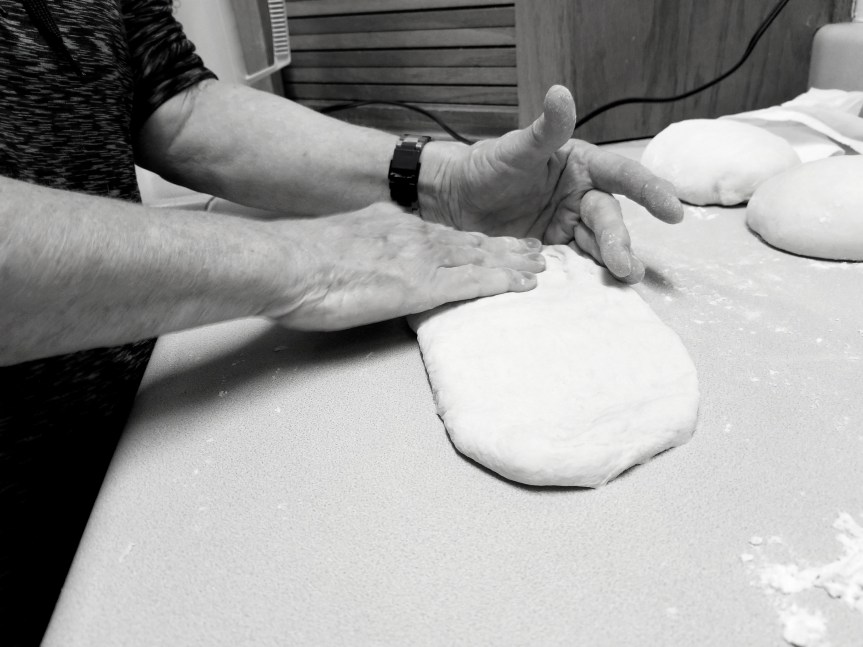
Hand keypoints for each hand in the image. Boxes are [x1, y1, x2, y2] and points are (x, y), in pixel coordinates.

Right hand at [264, 203, 544, 329]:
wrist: (287, 263)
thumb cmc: (300, 260)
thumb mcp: (338, 242)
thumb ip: (362, 246)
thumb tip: (369, 258)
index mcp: (392, 226)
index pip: (443, 233)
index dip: (473, 239)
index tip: (493, 242)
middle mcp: (412, 236)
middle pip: (469, 241)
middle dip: (504, 246)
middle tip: (533, 250)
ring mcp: (419, 259)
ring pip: (479, 257)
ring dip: (512, 262)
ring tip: (539, 266)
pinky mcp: (420, 285)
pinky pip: (471, 282)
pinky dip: (500, 281)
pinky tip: (521, 286)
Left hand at [420, 85, 682, 282]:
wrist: (455, 201)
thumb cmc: (487, 166)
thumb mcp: (516, 148)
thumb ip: (544, 129)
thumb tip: (560, 93)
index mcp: (580, 165)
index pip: (621, 175)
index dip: (648, 190)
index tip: (673, 209)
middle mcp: (580, 195)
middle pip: (607, 218)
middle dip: (619, 240)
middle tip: (627, 266)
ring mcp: (568, 224)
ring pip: (596, 242)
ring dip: (612, 259)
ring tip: (625, 277)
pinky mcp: (553, 249)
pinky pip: (574, 262)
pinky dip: (586, 274)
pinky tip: (596, 288)